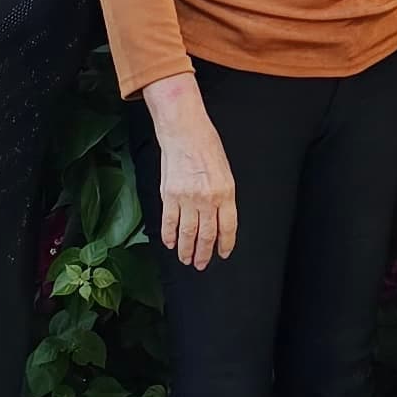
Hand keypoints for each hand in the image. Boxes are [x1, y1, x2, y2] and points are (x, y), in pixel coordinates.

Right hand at [146, 76, 238, 266]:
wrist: (185, 132)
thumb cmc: (207, 147)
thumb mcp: (225, 172)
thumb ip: (223, 196)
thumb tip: (219, 218)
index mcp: (225, 192)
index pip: (228, 226)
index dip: (225, 243)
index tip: (223, 253)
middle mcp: (207, 199)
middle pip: (207, 234)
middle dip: (204, 253)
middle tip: (202, 264)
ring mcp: (187, 198)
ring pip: (187, 233)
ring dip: (187, 249)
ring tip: (186, 259)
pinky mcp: (169, 195)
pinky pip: (169, 222)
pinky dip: (169, 236)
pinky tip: (170, 244)